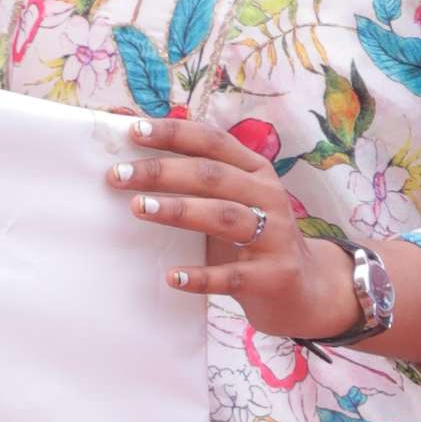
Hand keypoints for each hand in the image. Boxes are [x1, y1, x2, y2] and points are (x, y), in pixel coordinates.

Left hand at [103, 112, 355, 342]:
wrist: (303, 290)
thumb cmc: (250, 242)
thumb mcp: (231, 204)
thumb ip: (196, 185)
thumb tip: (133, 163)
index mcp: (254, 171)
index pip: (212, 141)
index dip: (173, 133)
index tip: (133, 131)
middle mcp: (267, 195)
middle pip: (211, 175)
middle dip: (162, 171)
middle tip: (118, 175)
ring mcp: (274, 236)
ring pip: (223, 215)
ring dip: (179, 210)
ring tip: (139, 208)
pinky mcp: (273, 276)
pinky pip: (232, 275)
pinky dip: (201, 276)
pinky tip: (172, 277)